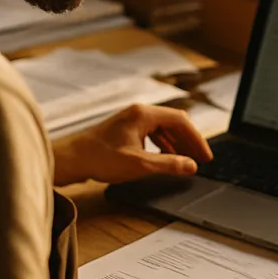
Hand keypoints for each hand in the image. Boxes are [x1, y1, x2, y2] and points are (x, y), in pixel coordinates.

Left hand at [53, 104, 212, 185]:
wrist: (71, 159)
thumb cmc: (100, 158)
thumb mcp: (139, 164)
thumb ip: (168, 164)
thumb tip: (191, 166)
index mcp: (144, 114)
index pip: (181, 121)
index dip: (197, 139)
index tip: (206, 157)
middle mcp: (139, 112)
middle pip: (174, 122)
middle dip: (189, 141)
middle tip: (201, 159)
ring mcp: (131, 119)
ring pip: (163, 128)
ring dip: (177, 143)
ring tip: (186, 160)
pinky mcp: (125, 128)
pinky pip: (152, 132)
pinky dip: (163, 144)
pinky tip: (165, 157)